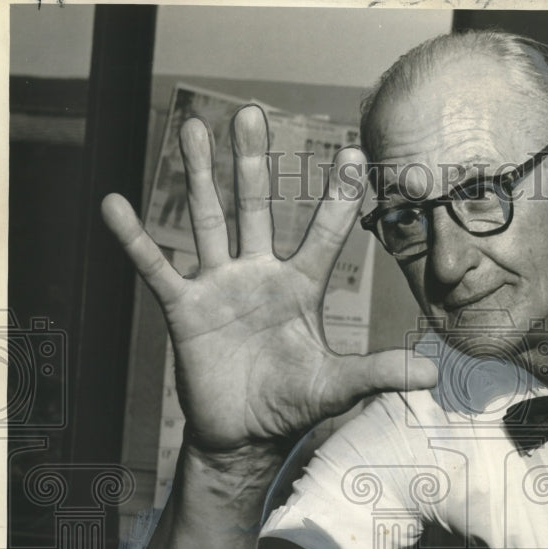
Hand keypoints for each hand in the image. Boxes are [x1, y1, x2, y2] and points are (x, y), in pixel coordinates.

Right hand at [102, 106, 436, 452]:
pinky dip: (134, 239)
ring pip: (209, 221)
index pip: (324, 232)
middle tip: (252, 112)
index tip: (352, 151)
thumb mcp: (337, 386)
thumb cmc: (292, 405)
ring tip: (194, 129)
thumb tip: (432, 374)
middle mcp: (260, 276)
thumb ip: (379, 373)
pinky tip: (115, 203)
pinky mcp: (185, 309)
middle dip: (254, 163)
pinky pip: (156, 267)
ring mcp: (220, 287)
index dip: (336, 195)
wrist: (244, 435)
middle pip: (257, 208)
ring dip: (200, 177)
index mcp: (300, 287)